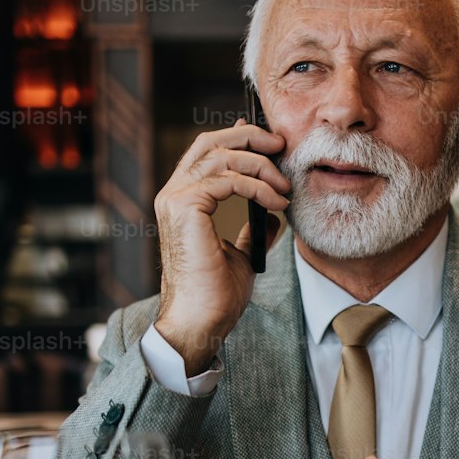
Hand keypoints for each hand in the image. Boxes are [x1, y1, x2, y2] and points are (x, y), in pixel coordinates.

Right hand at [154, 121, 290, 372]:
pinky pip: (229, 180)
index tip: (271, 143)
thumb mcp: (241, 255)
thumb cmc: (215, 295)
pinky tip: (277, 203)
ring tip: (285, 188)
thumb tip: (273, 216)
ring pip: (222, 156)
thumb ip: (252, 231)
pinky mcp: (186, 207)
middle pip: (210, 142)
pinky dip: (258, 187)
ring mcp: (176, 199)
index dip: (238, 139)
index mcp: (183, 202)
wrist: (200, 321)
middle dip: (249, 136)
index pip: (207, 153)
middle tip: (281, 145)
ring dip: (260, 166)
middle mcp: (173, 194)